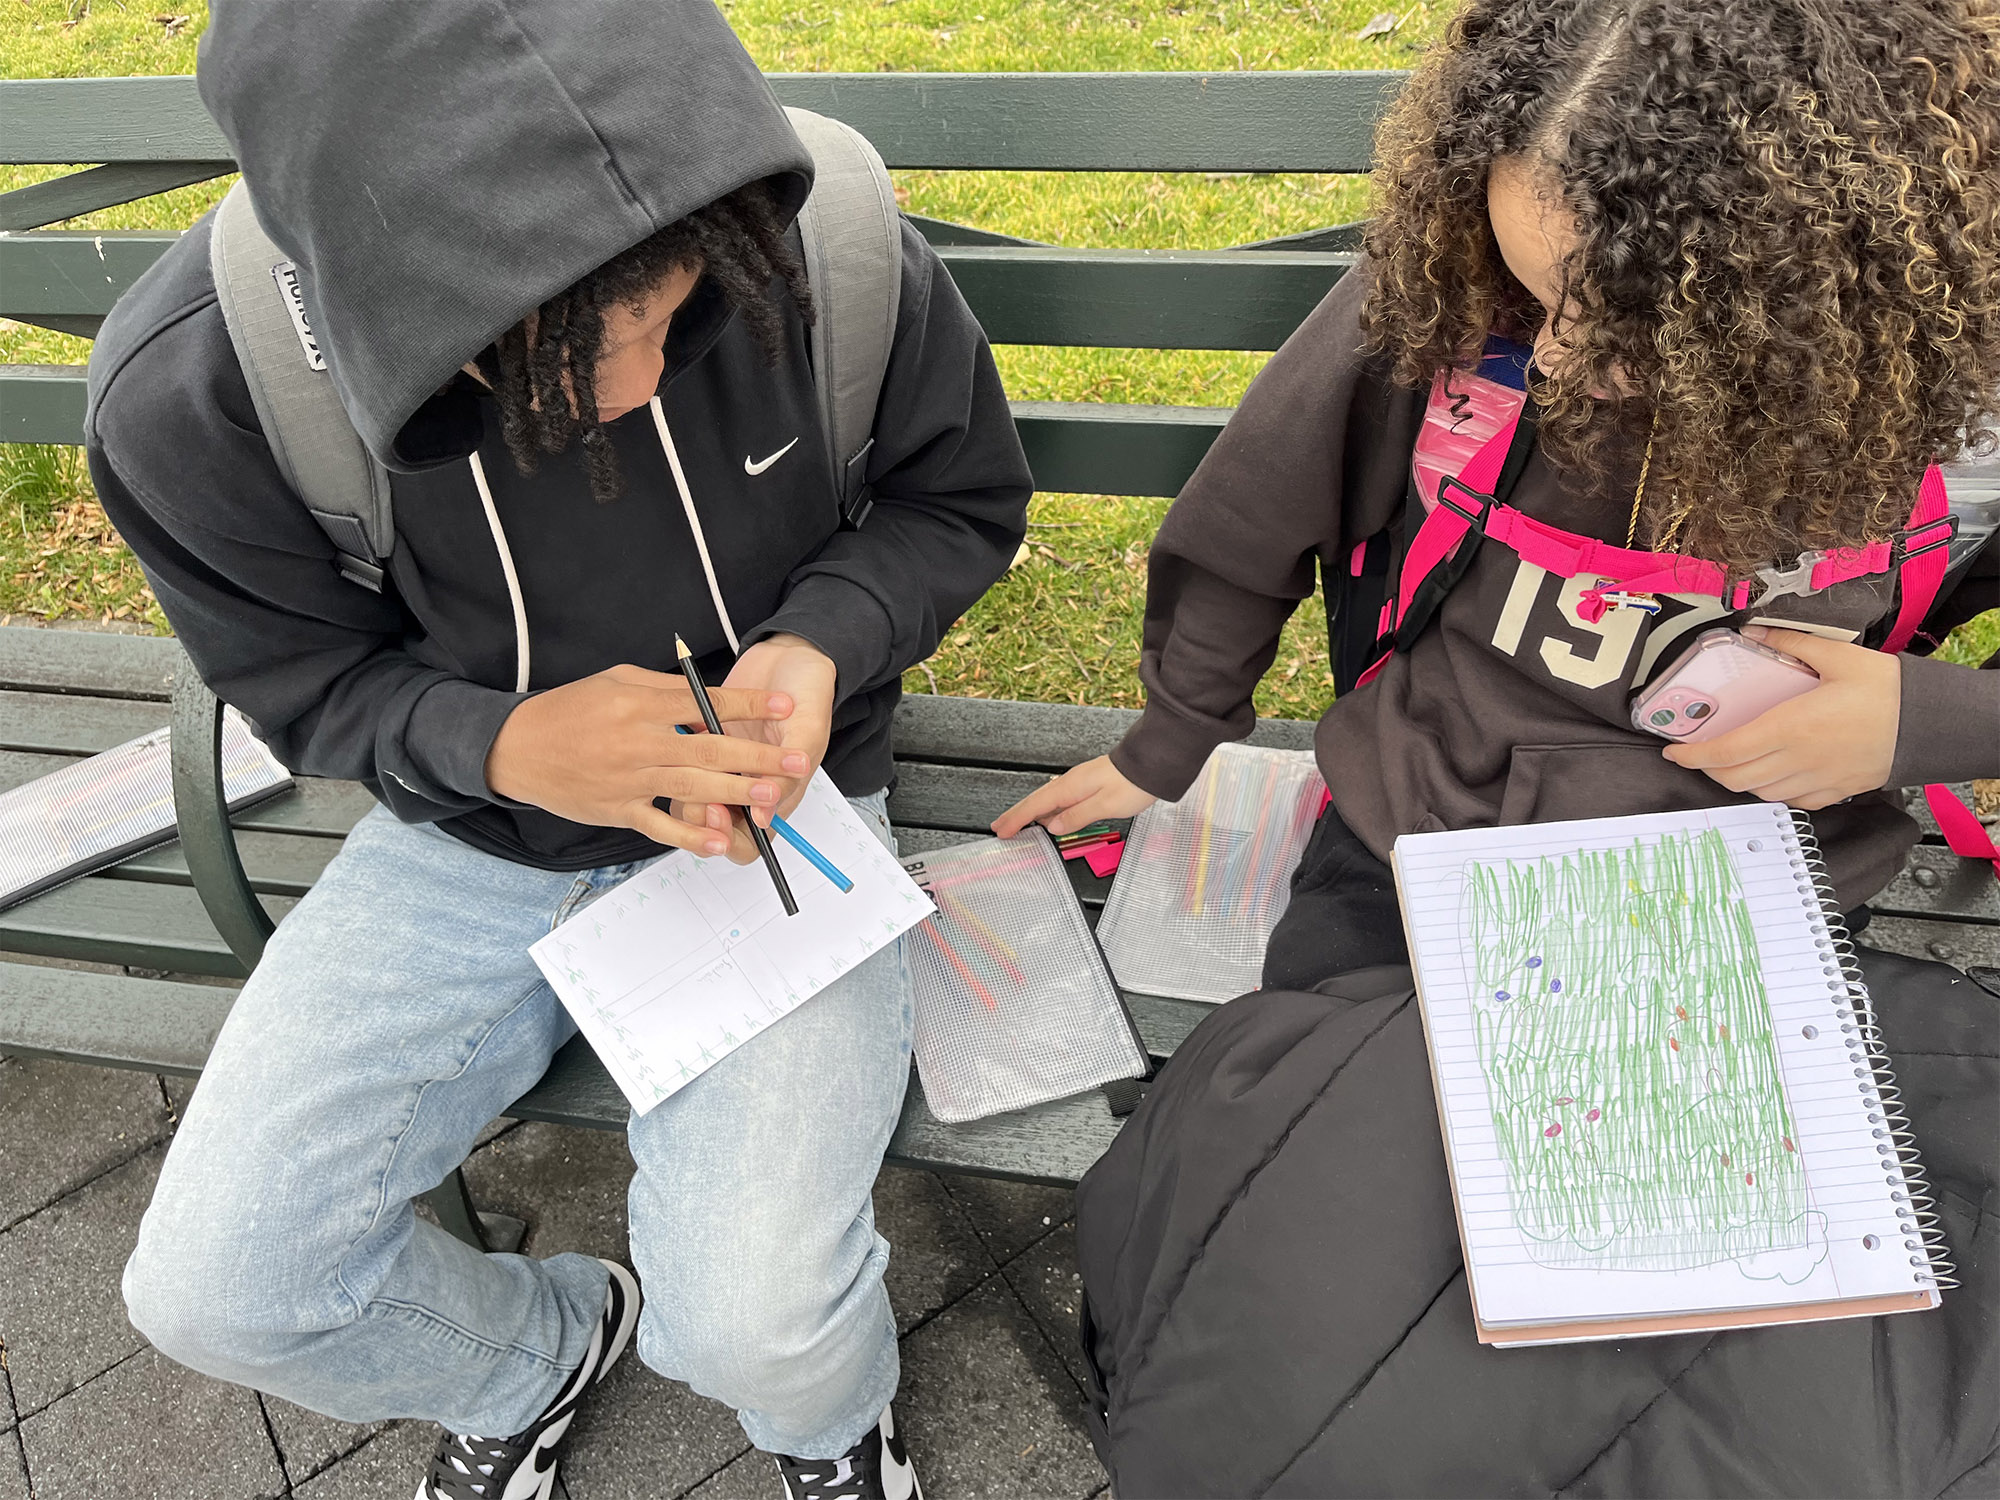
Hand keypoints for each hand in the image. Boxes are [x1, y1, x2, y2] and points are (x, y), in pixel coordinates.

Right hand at [484, 663, 805, 855]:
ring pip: (690, 786)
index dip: (746, 705)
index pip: (703, 703)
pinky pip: (659, 825)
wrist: (517, 748)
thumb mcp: (615, 681)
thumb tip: (708, 698)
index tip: (784, 706)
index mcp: (638, 702)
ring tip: (770, 796)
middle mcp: (636, 741)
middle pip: (707, 748)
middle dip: (755, 755)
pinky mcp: (617, 809)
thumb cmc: (570, 709)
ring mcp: (627, 779)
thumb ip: (664, 690)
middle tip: (794, 760)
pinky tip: (720, 839)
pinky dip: (689, 835)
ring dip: (734, 793)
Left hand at [674, 634, 836, 863]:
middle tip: (699, 798)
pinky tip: (679, 744)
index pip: (751, 842)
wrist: (791, 654)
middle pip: (717, 829)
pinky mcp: (705, 746)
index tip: (720, 812)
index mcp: (778, 792)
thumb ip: (787, 775)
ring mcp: (725, 768)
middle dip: (704, 821)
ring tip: (685, 769)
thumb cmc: (808, 691)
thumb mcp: (807, 732)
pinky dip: (677, 763)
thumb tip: (763, 819)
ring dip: (687, 795)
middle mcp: (748, 786)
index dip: (732, 838)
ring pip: (694, 803)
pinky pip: (682, 768)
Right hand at [992, 754, 1156, 838]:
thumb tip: (1054, 826)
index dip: (1017, 820)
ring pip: (1047, 800)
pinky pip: (1061, 798)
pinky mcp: (1089, 784)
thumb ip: (1077, 816)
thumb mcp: (1105, 805)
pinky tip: (1050, 817)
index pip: (1036, 806)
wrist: (1154, 762)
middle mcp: (1071, 782)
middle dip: (1017, 815)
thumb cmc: (1134, 782)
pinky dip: (1049, 809)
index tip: (1001, 831)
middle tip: (1000, 827)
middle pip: (1037, 801)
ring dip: (1030, 813)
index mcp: (1071, 787)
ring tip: (1017, 825)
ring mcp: (1080, 782)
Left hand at [1662, 627, 1900, 809]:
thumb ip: (1791, 642)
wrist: (1931, 723)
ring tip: (1731, 760)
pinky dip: (1771, 790)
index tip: (1675, 751)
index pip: (1725, 752)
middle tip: (1700, 753)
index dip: (1692, 756)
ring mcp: (1816, 780)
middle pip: (1734, 778)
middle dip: (1708, 769)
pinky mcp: (1834, 791)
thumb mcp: (1838, 655)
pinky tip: (1771, 772)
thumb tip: (1755, 632)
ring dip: (1738, 779)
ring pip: (1760, 792)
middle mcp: (1797, 760)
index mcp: (1790, 727)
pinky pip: (1790, 800)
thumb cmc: (1888, 691)